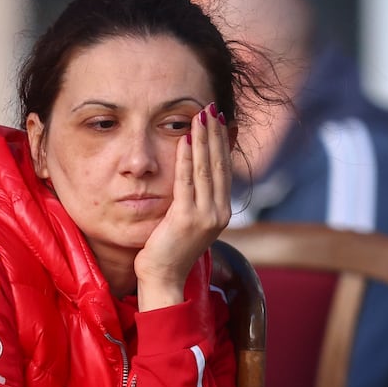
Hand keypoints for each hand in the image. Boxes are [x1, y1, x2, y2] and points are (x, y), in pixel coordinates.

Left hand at [134, 103, 232, 309]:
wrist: (164, 279)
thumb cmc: (170, 252)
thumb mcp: (188, 222)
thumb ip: (195, 201)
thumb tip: (194, 176)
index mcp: (221, 212)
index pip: (223, 170)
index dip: (221, 142)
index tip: (218, 119)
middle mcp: (219, 212)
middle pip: (218, 164)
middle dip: (214, 134)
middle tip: (211, 107)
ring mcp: (205, 216)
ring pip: (206, 168)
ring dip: (203, 139)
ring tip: (200, 115)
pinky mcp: (187, 218)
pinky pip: (187, 180)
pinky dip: (187, 156)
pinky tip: (186, 137)